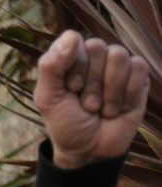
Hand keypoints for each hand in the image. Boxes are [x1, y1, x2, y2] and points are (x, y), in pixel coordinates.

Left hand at [35, 30, 149, 169]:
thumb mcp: (47, 98)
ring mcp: (118, 65)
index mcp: (69, 58)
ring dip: (109, 91)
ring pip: (119, 56)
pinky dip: (127, 94)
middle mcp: (94, 57)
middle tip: (87, 103)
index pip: (75, 41)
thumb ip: (50, 66)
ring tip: (102, 108)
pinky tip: (119, 108)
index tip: (70, 89)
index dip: (74, 67)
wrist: (90, 150)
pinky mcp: (139, 77)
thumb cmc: (66, 123)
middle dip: (91, 83)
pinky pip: (138, 68)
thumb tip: (71, 36)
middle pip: (98, 48)